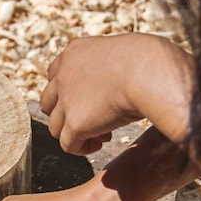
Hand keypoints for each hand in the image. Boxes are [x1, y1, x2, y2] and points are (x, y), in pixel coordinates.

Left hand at [40, 33, 191, 153]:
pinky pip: (68, 144)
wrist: (150, 73)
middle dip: (67, 113)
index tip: (90, 100)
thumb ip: (108, 67)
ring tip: (100, 134)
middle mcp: (63, 75)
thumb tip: (116, 85)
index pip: (56, 74)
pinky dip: (81, 147)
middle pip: (49, 102)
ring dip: (74, 133)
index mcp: (74, 52)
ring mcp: (66, 100)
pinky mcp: (74, 123)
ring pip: (56, 126)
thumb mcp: (121, 54)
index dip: (70, 92)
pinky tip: (98, 144)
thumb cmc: (150, 62)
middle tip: (94, 119)